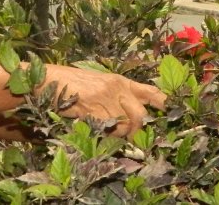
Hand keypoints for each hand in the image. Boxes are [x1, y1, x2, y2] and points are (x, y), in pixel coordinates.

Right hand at [42, 64, 165, 137]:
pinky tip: (94, 127)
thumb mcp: (99, 83)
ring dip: (118, 135)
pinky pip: (106, 127)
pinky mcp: (91, 108)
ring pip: (123, 125)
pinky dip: (104, 133)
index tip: (172, 113)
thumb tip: (131, 116)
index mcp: (120, 81)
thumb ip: (116, 96)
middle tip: (132, 139)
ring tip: (107, 131)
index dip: (164, 103)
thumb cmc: (71, 83)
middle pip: (140, 115)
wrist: (47, 79)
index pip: (150, 91)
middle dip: (138, 132)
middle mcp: (116, 88)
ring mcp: (104, 98)